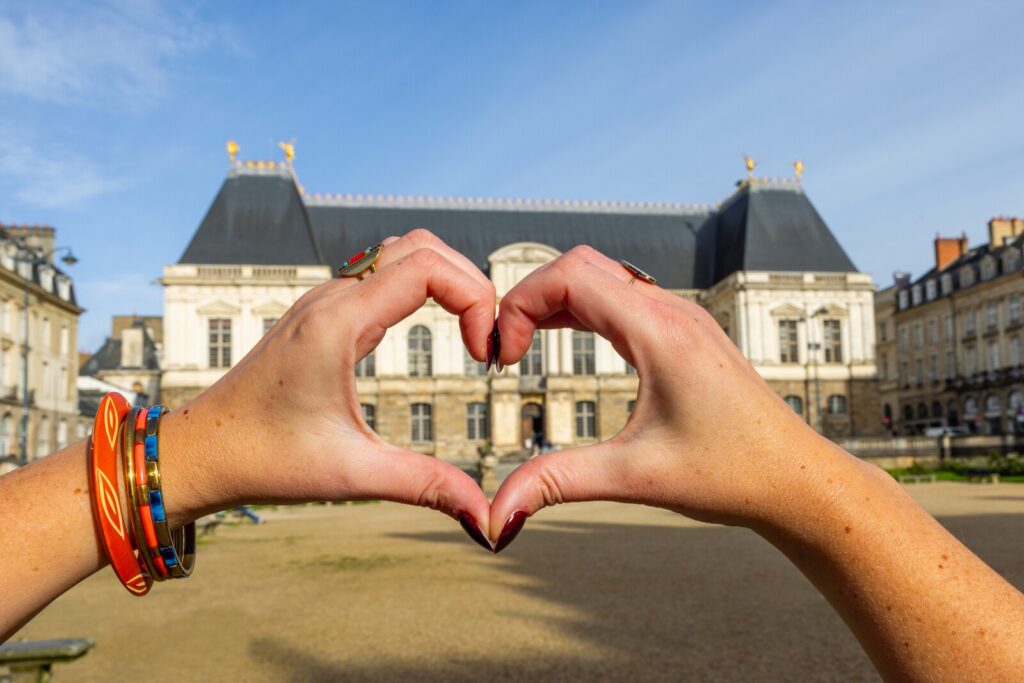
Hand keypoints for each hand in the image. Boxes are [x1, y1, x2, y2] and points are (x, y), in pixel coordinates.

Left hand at [159, 229, 495, 546]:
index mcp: (338, 324)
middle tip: (487, 341)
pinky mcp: (321, 313)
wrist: (199, 452)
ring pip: (400, 253)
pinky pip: (381, 275)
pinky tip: (433, 333)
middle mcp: (330, 299)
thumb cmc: (263, 459)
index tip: (484, 354)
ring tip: (468, 335)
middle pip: (420, 247)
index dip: (474, 298)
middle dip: (469, 282)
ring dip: (445, 280)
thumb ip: (425, 486)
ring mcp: (323, 301)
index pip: (426, 268)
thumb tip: (487, 517)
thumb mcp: (350, 475)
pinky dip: (421, 288)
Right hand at [488, 245, 827, 547]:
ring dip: (557, 300)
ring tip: (524, 345)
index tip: (502, 358)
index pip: (569, 276)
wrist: (798, 480)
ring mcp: (683, 317)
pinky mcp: (688, 331)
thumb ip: (559, 483)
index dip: (519, 305)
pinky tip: (569, 339)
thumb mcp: (636, 478)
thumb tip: (497, 514)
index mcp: (660, 333)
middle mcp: (672, 311)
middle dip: (530, 297)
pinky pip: (624, 295)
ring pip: (603, 275)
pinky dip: (584, 307)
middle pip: (580, 263)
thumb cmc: (731, 475)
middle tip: (505, 350)